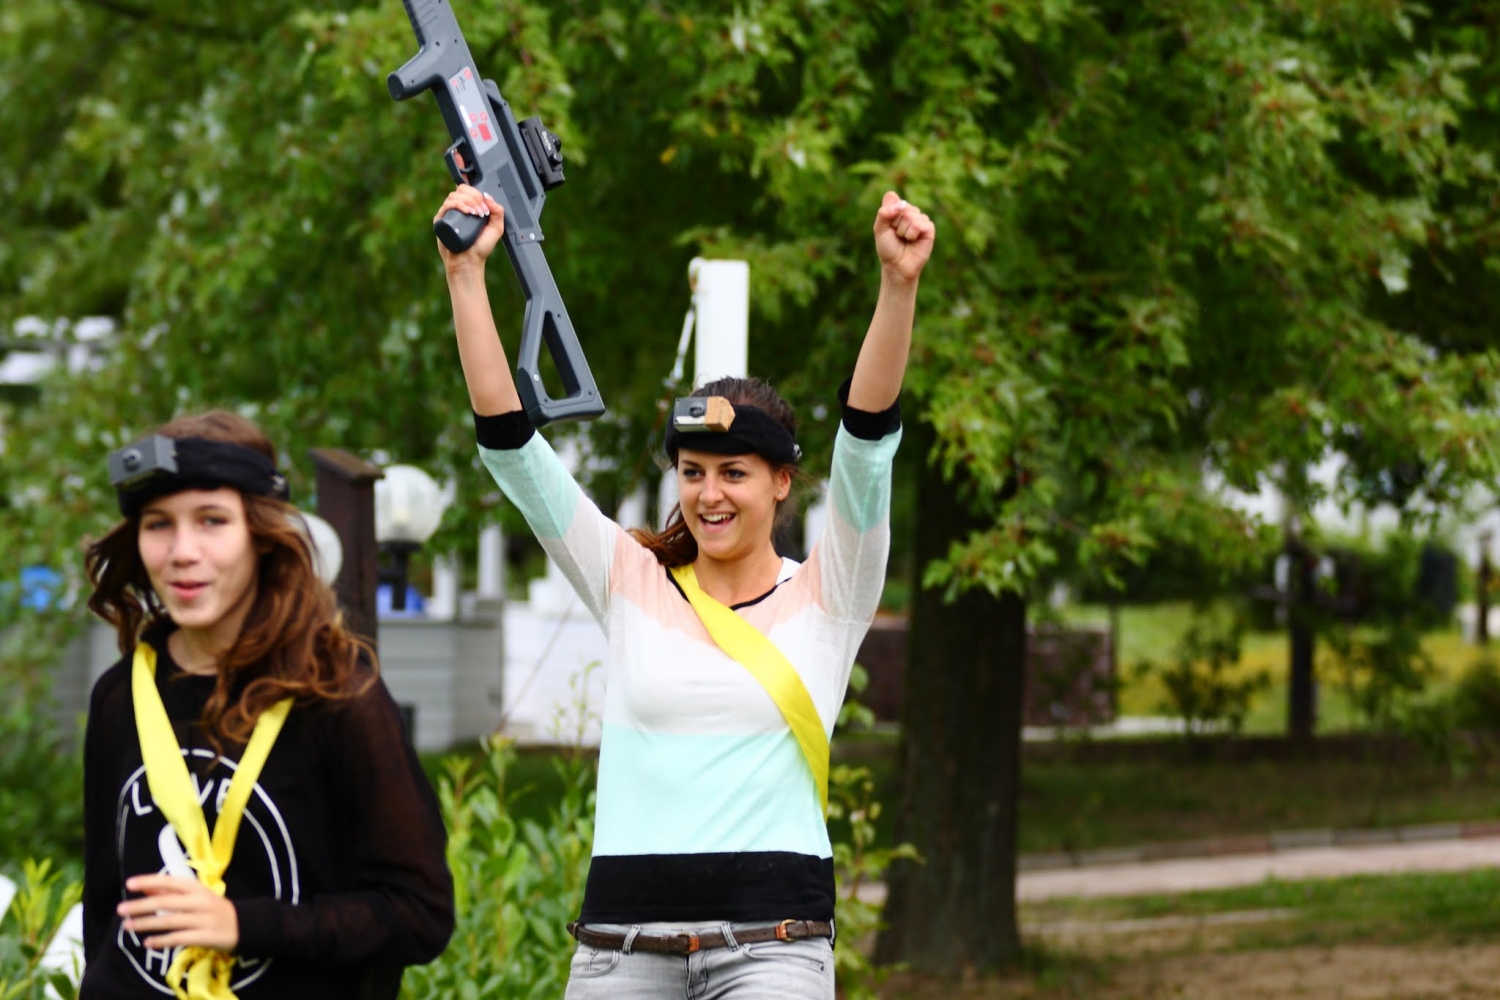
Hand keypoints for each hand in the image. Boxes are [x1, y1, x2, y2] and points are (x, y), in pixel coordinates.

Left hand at [117, 874, 238, 951]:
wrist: (243, 924)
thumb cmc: (213, 908)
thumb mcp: (196, 896)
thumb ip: (171, 893)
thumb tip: (146, 889)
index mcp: (197, 888)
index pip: (170, 882)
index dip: (149, 882)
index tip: (130, 884)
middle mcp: (200, 902)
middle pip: (167, 903)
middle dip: (142, 906)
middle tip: (121, 909)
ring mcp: (203, 919)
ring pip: (170, 921)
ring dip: (147, 923)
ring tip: (128, 926)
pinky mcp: (205, 936)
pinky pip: (179, 938)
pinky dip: (162, 941)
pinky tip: (147, 942)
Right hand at [435, 183, 504, 273]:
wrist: (469, 262)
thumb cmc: (480, 248)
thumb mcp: (496, 228)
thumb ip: (498, 212)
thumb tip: (487, 196)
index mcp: (468, 207)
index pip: (469, 189)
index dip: (477, 192)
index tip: (486, 206)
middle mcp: (457, 209)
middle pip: (461, 189)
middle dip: (474, 197)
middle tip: (482, 212)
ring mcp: (448, 214)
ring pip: (454, 196)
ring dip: (468, 201)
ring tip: (476, 214)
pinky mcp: (440, 220)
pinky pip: (447, 205)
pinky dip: (458, 205)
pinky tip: (468, 212)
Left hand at [873, 191, 934, 284]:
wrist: (896, 266)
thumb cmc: (888, 248)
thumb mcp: (879, 229)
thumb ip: (884, 213)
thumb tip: (901, 203)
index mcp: (898, 209)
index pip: (892, 198)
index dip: (887, 214)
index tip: (887, 227)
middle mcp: (910, 212)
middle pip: (902, 206)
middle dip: (895, 224)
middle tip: (897, 235)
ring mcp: (921, 219)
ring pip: (910, 215)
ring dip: (903, 231)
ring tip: (905, 239)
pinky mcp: (929, 228)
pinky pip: (919, 223)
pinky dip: (912, 234)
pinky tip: (913, 240)